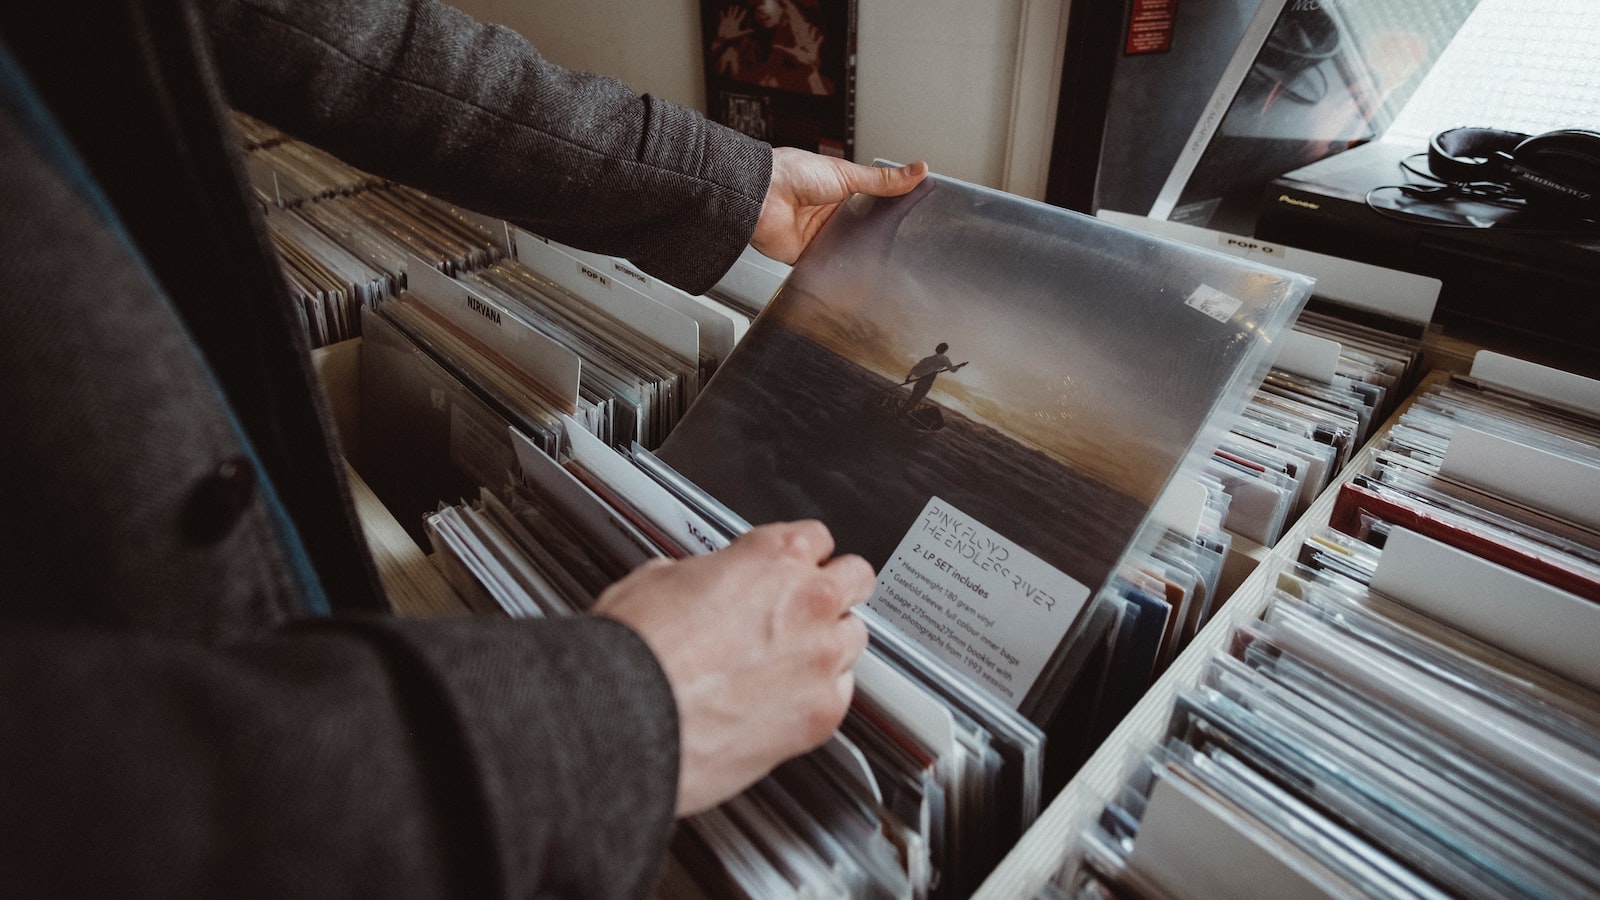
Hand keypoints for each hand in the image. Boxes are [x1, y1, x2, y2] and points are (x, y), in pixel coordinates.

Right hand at [592, 520, 873, 816]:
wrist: (628, 718)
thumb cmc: (637, 653)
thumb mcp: (659, 579)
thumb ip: (704, 575)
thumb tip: (703, 584)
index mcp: (773, 556)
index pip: (817, 536)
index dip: (799, 555)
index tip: (791, 569)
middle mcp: (809, 601)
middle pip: (855, 579)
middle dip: (832, 590)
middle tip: (802, 610)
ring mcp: (821, 658)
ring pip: (855, 637)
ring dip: (830, 643)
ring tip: (790, 661)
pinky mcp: (823, 713)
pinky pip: (842, 693)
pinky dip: (819, 695)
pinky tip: (785, 702)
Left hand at [751, 148, 927, 264]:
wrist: (763, 195)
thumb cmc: (793, 174)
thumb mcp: (847, 174)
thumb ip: (883, 180)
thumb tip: (917, 170)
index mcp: (841, 191)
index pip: (874, 205)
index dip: (891, 213)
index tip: (913, 218)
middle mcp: (830, 214)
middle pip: (863, 231)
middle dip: (876, 237)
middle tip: (900, 244)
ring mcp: (819, 236)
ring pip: (848, 251)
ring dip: (858, 254)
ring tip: (881, 261)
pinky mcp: (808, 255)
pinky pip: (828, 268)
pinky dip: (838, 271)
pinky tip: (853, 274)